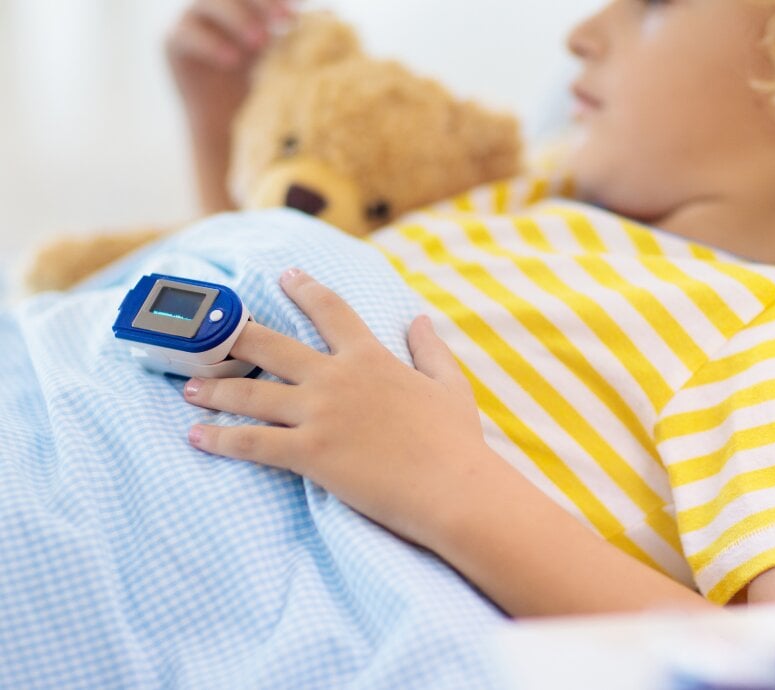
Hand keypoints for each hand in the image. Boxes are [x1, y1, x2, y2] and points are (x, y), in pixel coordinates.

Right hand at [165, 0, 294, 127]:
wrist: (228, 122)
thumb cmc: (261, 86)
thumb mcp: (284, 58)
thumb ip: (300, 34)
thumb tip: (330, 12)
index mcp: (245, 3)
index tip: (299, 8)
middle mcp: (217, 4)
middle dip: (262, 0)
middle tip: (286, 20)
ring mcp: (192, 19)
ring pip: (209, 2)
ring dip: (237, 17)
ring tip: (261, 42)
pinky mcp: (172, 41)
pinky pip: (186, 33)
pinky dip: (209, 43)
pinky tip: (232, 59)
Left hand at [183, 268, 492, 546]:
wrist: (452, 487)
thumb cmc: (455, 440)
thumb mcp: (449, 385)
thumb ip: (430, 349)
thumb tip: (420, 319)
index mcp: (370, 358)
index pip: (331, 311)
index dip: (305, 290)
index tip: (285, 275)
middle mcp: (336, 378)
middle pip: (271, 346)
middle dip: (234, 334)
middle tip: (208, 328)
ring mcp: (319, 414)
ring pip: (251, 394)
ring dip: (214, 388)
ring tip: (188, 387)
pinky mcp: (309, 453)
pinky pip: (253, 444)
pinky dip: (220, 439)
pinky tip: (196, 436)